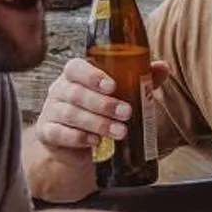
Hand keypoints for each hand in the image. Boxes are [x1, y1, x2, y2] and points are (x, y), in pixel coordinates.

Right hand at [36, 56, 171, 157]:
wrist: (78, 143)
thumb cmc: (100, 111)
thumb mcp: (121, 94)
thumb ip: (140, 79)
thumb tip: (163, 67)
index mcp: (76, 75)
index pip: (76, 67)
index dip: (92, 75)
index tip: (112, 86)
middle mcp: (60, 90)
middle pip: (76, 93)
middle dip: (103, 104)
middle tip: (126, 113)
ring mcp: (51, 111)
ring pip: (70, 114)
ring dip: (97, 123)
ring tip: (120, 132)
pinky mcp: (47, 132)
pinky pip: (59, 133)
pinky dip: (78, 137)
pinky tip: (95, 141)